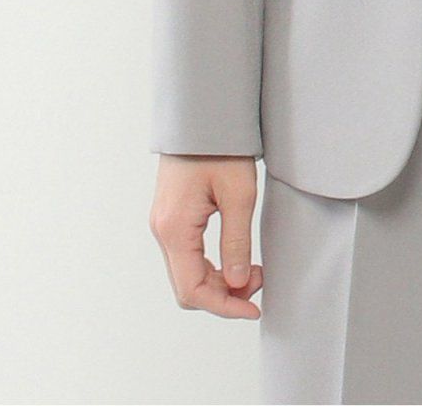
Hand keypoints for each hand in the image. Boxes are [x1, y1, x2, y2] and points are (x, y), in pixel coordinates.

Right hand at [149, 154, 263, 317]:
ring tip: (253, 269)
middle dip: (224, 294)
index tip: (254, 308)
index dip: (224, 306)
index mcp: (174, 228)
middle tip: (260, 282)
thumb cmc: (220, 146)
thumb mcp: (239, 194)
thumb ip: (237, 242)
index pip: (193, 290)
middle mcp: (162, 230)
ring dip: (219, 280)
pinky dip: (211, 265)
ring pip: (187, 273)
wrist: (202, 113)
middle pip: (188, 286)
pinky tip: (235, 257)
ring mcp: (164, 223)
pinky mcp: (171, 215)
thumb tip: (239, 284)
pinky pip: (187, 255)